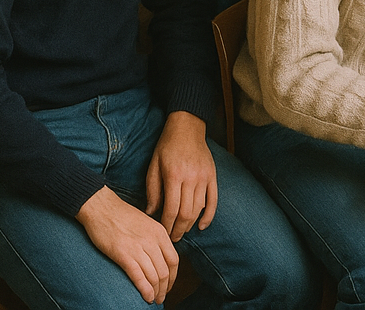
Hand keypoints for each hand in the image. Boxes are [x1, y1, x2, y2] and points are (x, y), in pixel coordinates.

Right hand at [76, 186, 178, 303]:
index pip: (174, 259)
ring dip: (156, 292)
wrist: (101, 207)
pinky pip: (139, 277)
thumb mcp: (146, 223)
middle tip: (161, 297)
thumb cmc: (121, 215)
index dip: (173, 277)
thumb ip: (154, 238)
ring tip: (154, 300)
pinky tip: (146, 297)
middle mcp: (152, 240)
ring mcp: (138, 247)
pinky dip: (145, 290)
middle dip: (165, 288)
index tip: (168, 285)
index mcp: (159, 231)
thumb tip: (159, 258)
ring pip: (154, 276)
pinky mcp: (124, 255)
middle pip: (165, 271)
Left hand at [146, 111, 217, 241]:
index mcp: (174, 175)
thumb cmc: (167, 146)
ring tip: (182, 232)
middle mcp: (191, 178)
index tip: (162, 234)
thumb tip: (151, 212)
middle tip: (172, 238)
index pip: (171, 209)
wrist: (187, 127)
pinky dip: (209, 215)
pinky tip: (202, 226)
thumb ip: (152, 190)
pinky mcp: (212, 175)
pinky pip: (213, 200)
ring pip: (199, 208)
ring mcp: (204, 177)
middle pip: (186, 213)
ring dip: (190, 224)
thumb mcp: (153, 166)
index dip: (166, 225)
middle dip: (178, 229)